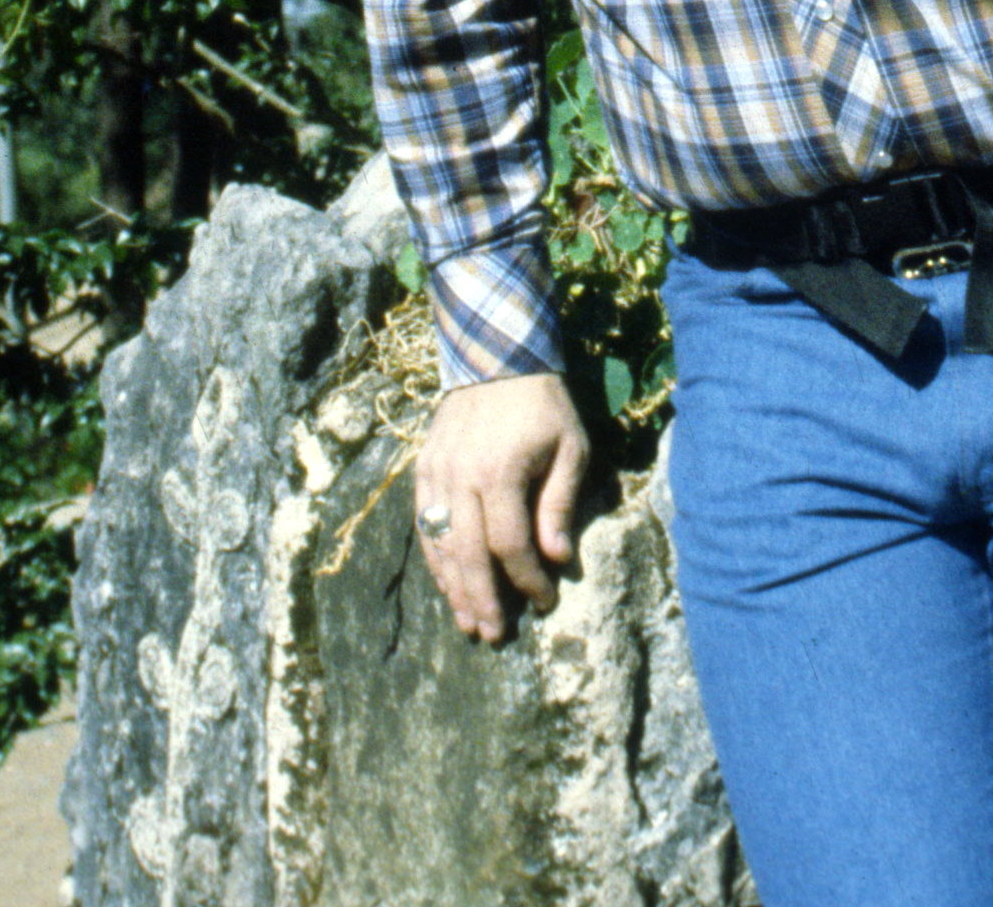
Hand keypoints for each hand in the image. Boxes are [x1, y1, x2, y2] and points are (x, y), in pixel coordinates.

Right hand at [413, 370, 588, 644]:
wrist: (495, 357)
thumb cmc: (542, 405)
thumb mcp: (570, 448)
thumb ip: (558, 504)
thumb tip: (557, 559)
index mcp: (499, 473)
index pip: (509, 544)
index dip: (527, 579)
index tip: (544, 601)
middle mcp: (460, 477)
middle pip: (466, 553)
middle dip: (482, 598)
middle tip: (493, 635)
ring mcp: (436, 472)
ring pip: (439, 542)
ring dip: (452, 587)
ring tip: (467, 622)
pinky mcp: (423, 467)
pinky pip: (422, 521)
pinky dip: (433, 556)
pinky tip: (445, 581)